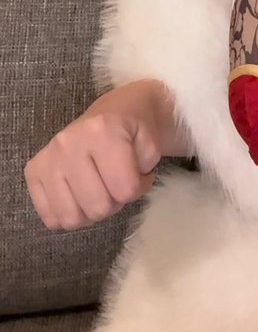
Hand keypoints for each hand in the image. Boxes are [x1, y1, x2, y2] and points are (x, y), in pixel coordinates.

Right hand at [24, 80, 167, 229]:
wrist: (112, 113)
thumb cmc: (132, 132)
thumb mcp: (151, 145)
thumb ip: (144, 171)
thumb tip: (122, 193)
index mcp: (102, 131)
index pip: (126, 190)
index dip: (138, 188)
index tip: (138, 175)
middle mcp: (69, 143)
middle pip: (98, 208)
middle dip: (114, 203)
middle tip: (116, 184)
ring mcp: (47, 158)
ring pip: (71, 218)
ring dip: (90, 212)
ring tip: (98, 189)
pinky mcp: (33, 172)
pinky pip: (50, 218)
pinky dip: (70, 213)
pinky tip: (79, 194)